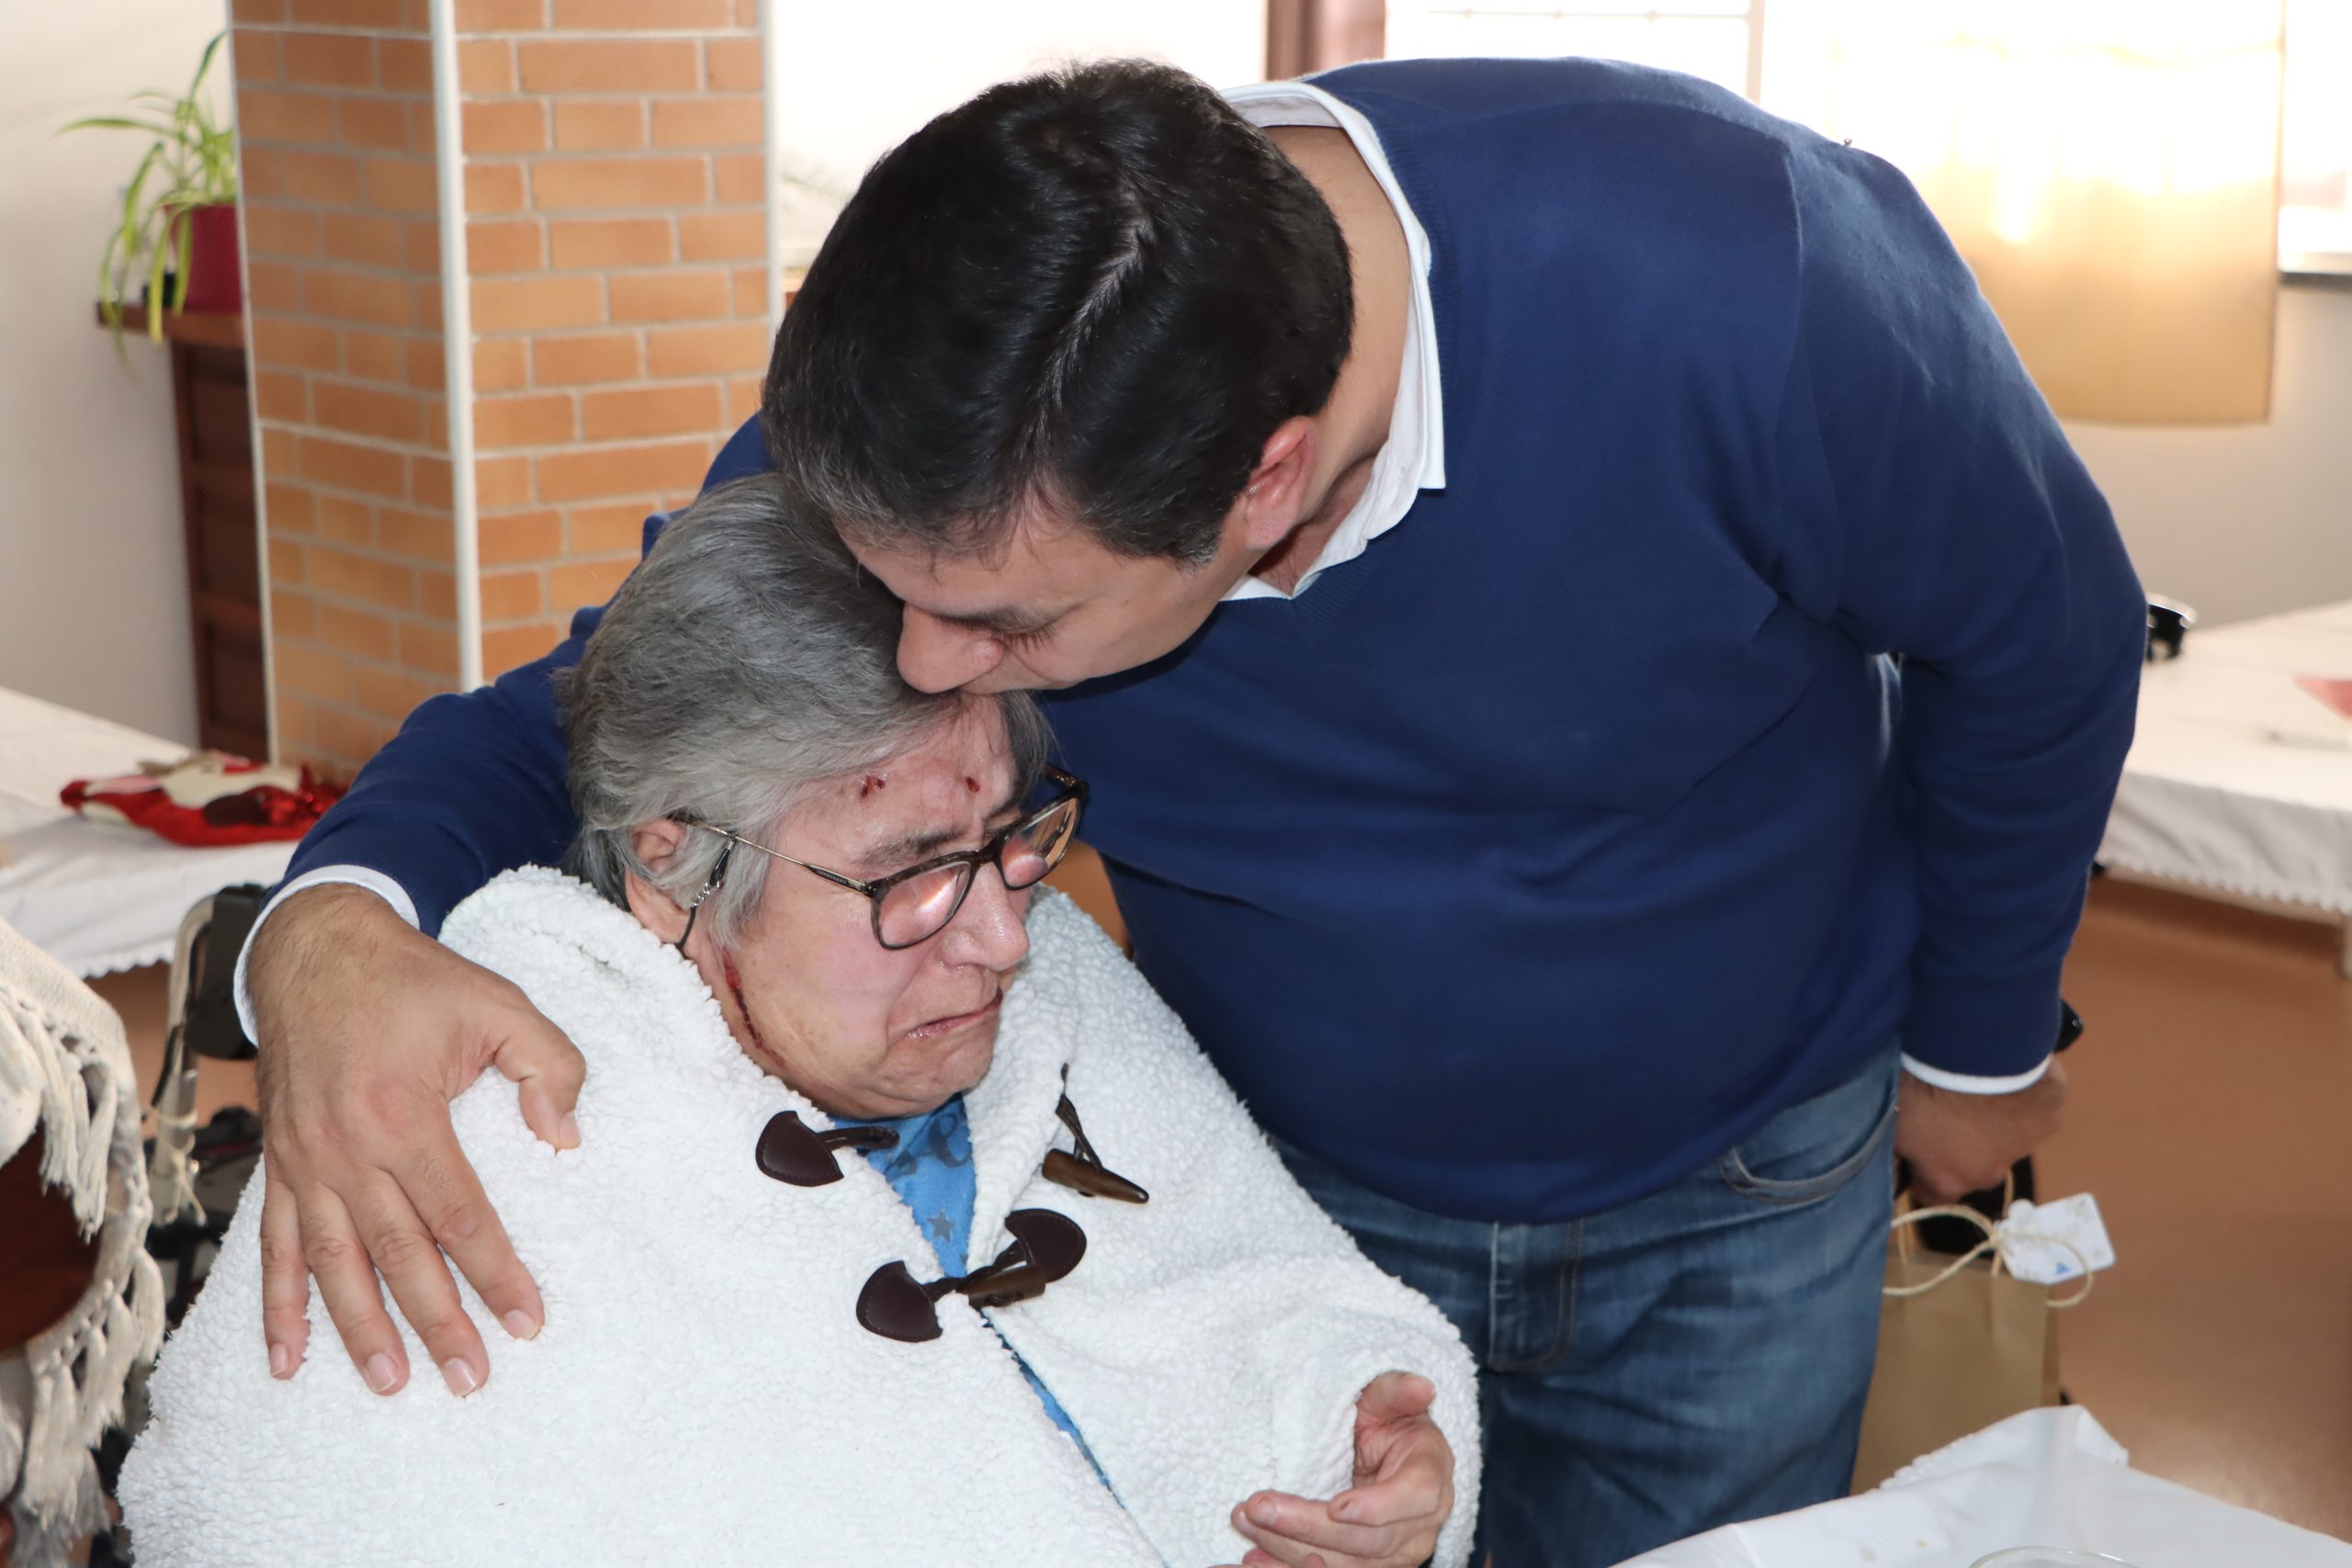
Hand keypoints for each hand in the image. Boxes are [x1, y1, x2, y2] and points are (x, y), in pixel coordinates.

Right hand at [249, 884, 584, 1396]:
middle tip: (470, 1378)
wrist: (316, 950)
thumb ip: (548, 1063)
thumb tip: (565, 1136)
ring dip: (360, 1330)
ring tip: (390, 1383)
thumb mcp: (498, 1003)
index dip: (496, 1273)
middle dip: (437, 1322)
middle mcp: (346, 1150)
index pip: (460, 1215)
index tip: (528, 1320)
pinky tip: (285, 1361)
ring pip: (334, 1265)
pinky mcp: (280, 1165)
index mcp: (403, 1115)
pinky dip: (277, 1307)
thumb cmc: (413, 980)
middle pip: (399, 1255)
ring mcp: (304, 1162)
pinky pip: (274, 1248)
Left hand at [1222, 1370, 1454, 1567]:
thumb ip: (1396, 1391)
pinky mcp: (1363, 1566)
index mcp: (1429, 1481)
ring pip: (1345, 1565)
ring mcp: (1392, 1555)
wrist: (1384, 1455)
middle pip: (1368, 1541)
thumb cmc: (1386, 1422)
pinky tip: (1254, 1560)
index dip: (1376, 1507)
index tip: (1336, 1507)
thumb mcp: (1388, 1399)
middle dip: (1309, 1527)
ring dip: (1290, 1551)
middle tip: (1260, 1507)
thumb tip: (1421, 1385)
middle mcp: (1418, 1528)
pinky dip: (1286, 1567)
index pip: (1412, 1499)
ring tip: (1249, 1525)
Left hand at [1894, 1057, 2067, 1204]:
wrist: (1976, 1053)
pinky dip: (2021, 1097)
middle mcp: (1990, 1174)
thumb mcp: (1891, 1120)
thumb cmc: (1924, 1087)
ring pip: (2006, 1139)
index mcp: (1947, 1180)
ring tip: (1978, 1085)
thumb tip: (1889, 1166)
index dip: (1922, 1173)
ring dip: (1994, 1120)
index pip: (1930, 1193)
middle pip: (1973, 1169)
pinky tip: (2006, 1073)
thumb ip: (1894, 1149)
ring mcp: (2024, 1147)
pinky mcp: (2048, 1117)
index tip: (1915, 1152)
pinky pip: (2033, 1110)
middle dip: (1962, 1147)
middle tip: (1949, 1109)